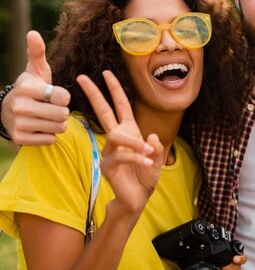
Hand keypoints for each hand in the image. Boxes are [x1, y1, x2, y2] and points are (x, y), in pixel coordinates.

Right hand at [2, 31, 70, 144]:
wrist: (9, 111)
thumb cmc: (32, 88)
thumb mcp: (35, 70)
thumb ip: (37, 52)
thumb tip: (33, 33)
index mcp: (26, 87)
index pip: (64, 97)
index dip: (63, 97)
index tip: (53, 95)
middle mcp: (20, 106)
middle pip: (63, 114)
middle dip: (61, 112)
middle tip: (50, 108)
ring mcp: (18, 124)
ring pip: (59, 128)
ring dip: (57, 124)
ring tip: (45, 117)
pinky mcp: (20, 139)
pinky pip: (51, 139)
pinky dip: (49, 135)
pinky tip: (38, 127)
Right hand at [77, 71, 162, 215]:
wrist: (137, 197)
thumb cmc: (145, 176)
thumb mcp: (156, 159)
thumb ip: (155, 148)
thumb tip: (150, 137)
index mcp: (128, 131)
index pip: (120, 106)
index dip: (115, 89)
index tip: (106, 72)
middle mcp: (117, 138)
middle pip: (103, 111)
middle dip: (94, 94)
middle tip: (82, 78)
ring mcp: (110, 151)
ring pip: (116, 136)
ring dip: (135, 143)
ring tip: (149, 153)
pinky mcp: (108, 165)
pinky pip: (123, 156)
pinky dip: (137, 159)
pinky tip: (148, 162)